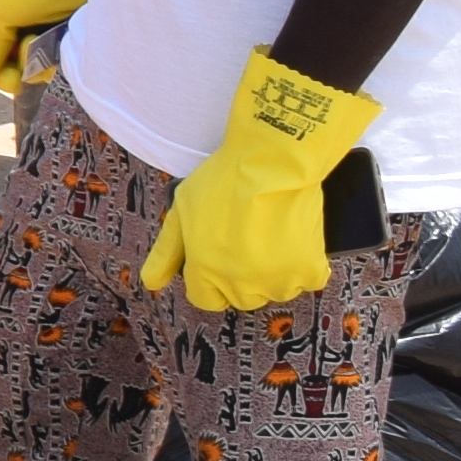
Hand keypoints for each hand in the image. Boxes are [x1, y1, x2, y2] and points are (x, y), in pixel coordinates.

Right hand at [0, 0, 91, 93]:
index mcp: (9, 27)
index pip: (1, 65)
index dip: (2, 75)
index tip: (8, 76)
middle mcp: (33, 34)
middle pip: (24, 72)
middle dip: (24, 66)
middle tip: (28, 46)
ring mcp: (60, 38)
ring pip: (48, 70)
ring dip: (45, 58)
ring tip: (51, 35)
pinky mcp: (83, 39)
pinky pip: (72, 62)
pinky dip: (66, 55)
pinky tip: (67, 36)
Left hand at [138, 49, 379, 315]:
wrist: (273, 161)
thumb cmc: (223, 181)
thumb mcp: (181, 211)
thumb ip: (165, 252)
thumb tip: (151, 284)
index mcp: (206, 272)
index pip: (206, 299)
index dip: (211, 279)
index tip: (221, 256)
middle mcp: (240, 285)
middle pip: (241, 298)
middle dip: (242, 276)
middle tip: (249, 240)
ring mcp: (277, 281)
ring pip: (275, 291)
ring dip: (276, 273)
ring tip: (273, 235)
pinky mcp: (309, 270)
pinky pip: (308, 281)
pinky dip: (306, 266)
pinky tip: (296, 239)